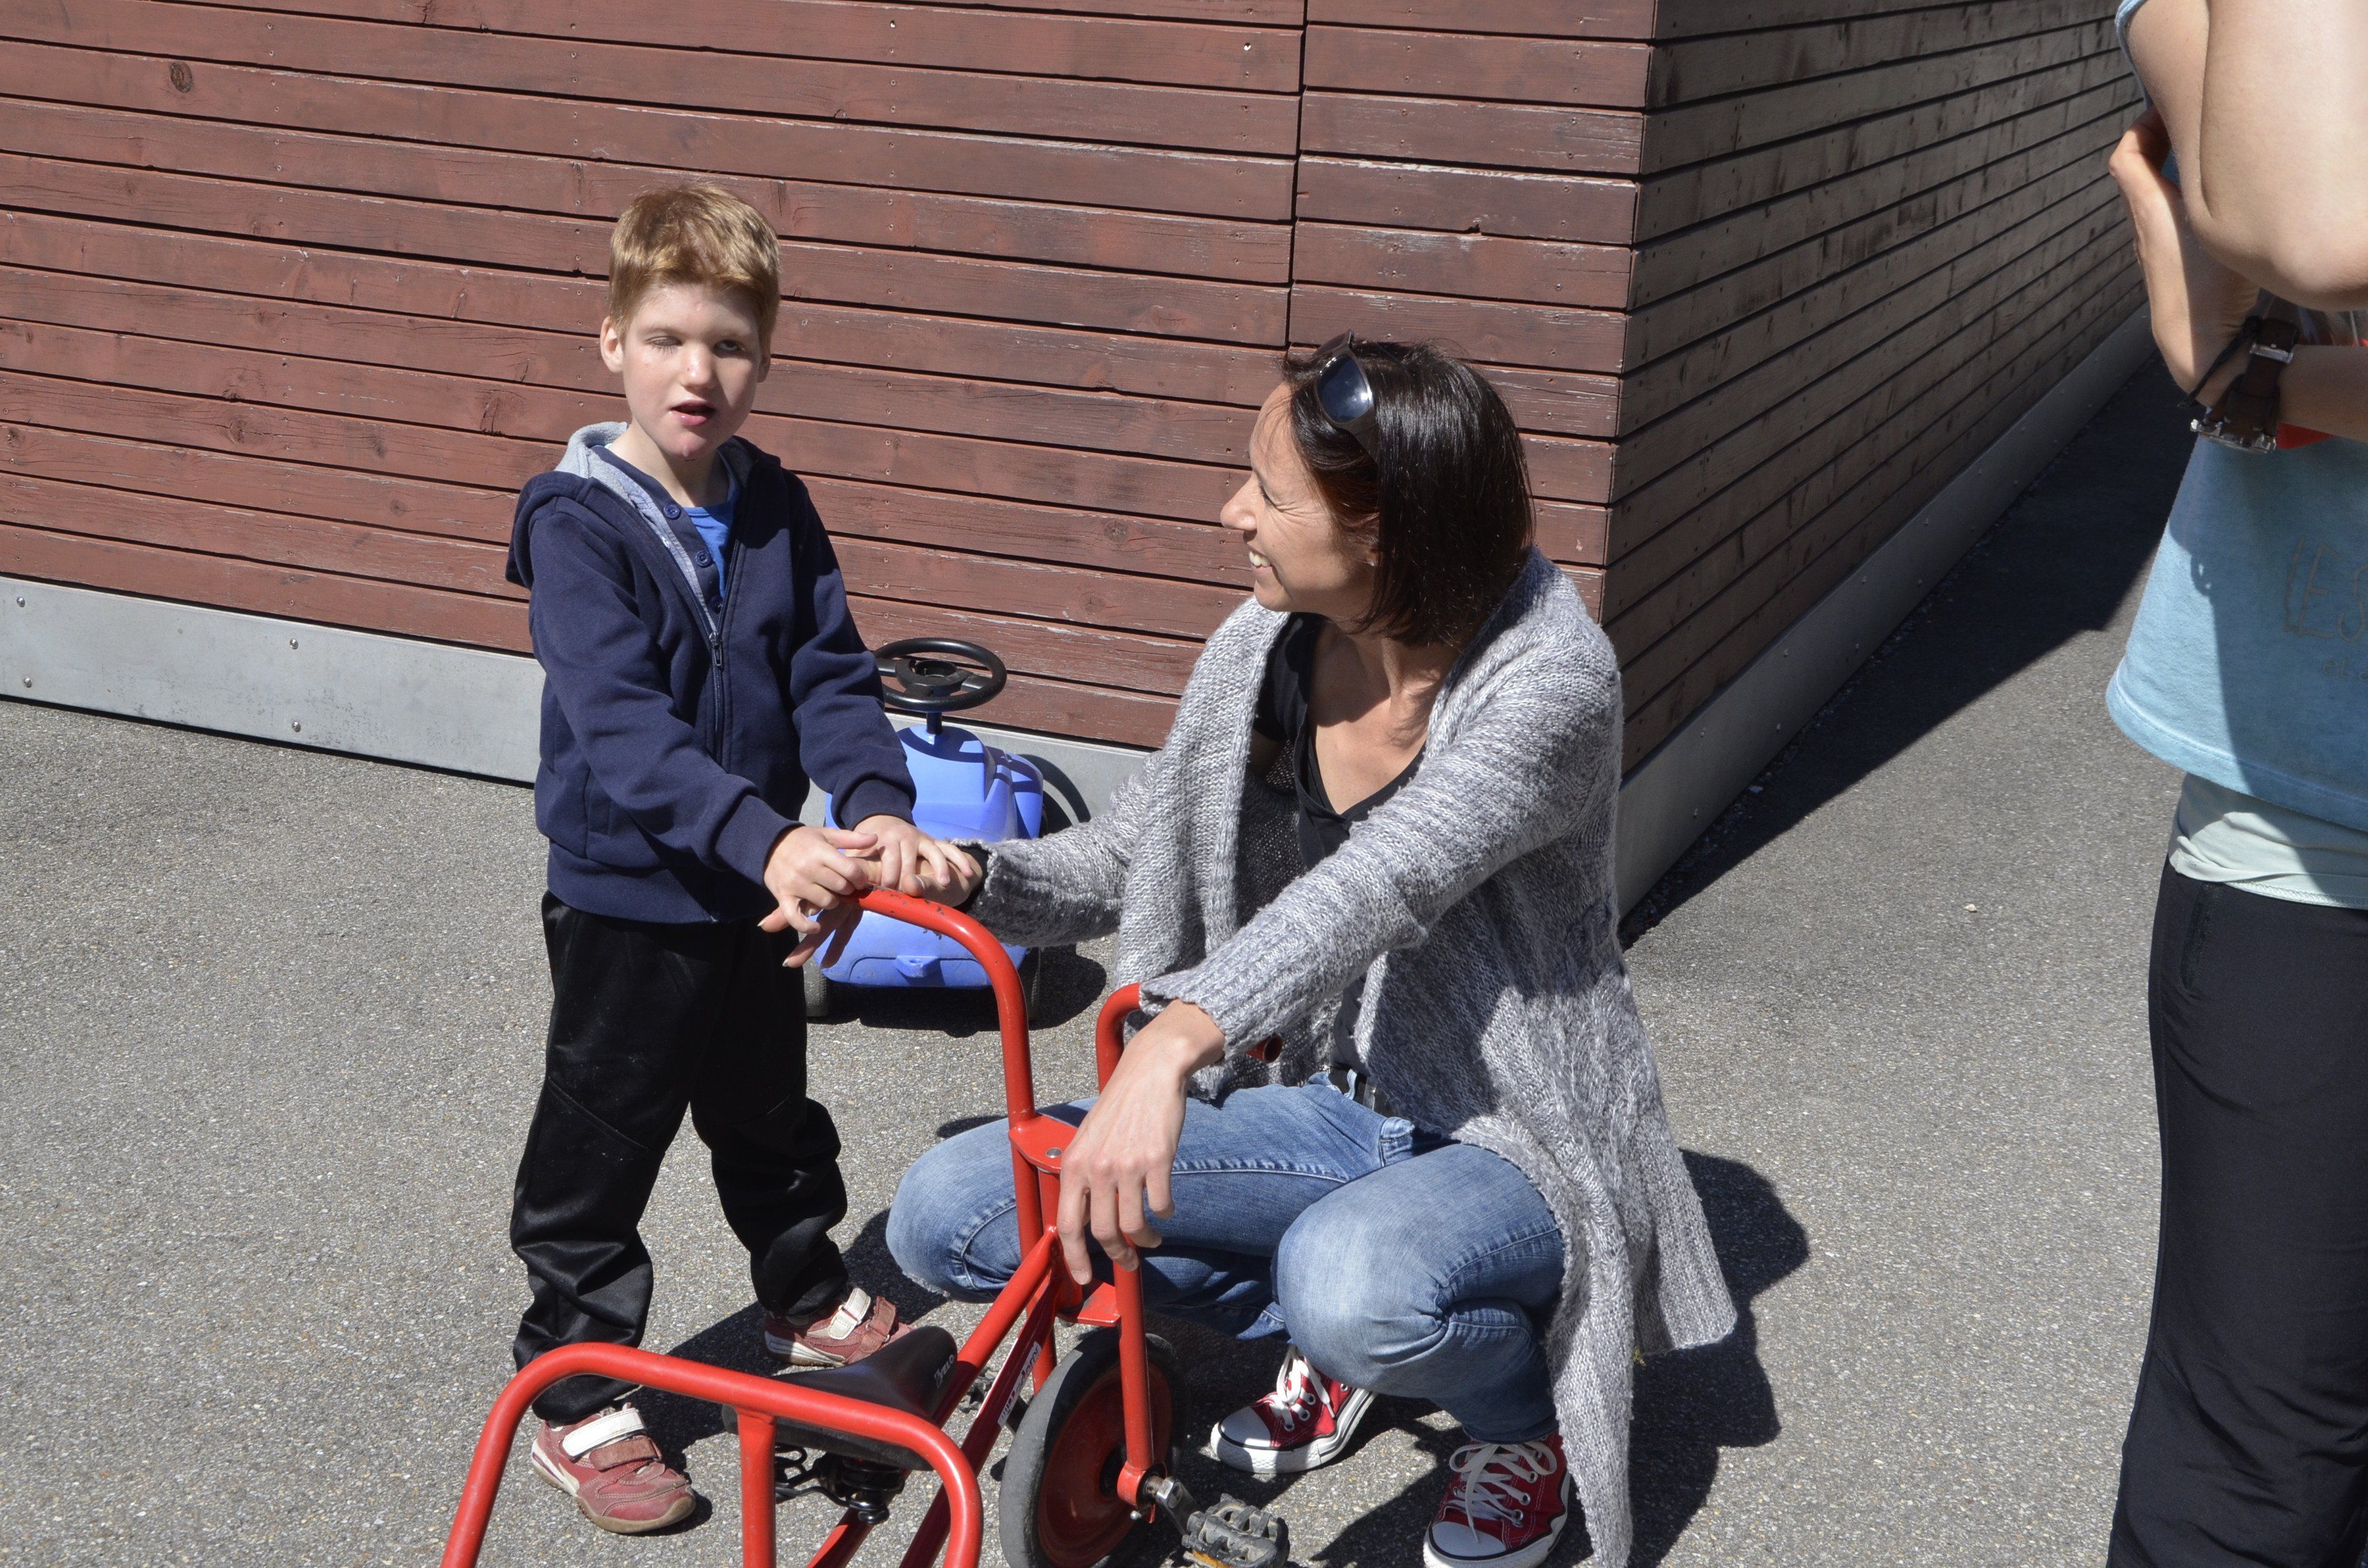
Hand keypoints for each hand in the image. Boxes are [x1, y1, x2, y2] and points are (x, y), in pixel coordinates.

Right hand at [757, 824, 877, 967]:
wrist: (769, 844)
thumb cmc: (803, 840)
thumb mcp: (827, 835)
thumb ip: (852, 838)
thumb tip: (875, 838)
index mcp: (821, 852)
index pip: (850, 870)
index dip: (860, 878)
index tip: (859, 880)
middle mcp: (808, 868)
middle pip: (841, 887)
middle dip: (847, 888)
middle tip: (843, 886)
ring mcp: (795, 884)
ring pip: (826, 902)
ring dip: (832, 902)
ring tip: (828, 894)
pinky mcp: (783, 897)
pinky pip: (796, 918)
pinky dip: (807, 926)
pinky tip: (816, 926)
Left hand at [854, 815, 979, 900]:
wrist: (883, 821)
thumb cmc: (869, 849)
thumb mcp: (858, 854)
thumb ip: (855, 868)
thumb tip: (846, 884)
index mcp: (884, 840)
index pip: (889, 859)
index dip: (890, 878)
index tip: (889, 893)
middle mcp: (904, 836)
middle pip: (911, 860)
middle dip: (911, 879)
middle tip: (911, 896)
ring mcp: (922, 838)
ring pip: (933, 852)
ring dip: (939, 868)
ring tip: (944, 884)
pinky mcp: (935, 841)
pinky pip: (950, 849)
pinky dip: (959, 860)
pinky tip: (968, 874)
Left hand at [1054, 1002, 1225, 1285]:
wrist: (1150, 1073)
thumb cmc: (1120, 1108)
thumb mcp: (1088, 1140)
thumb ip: (1084, 1178)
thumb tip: (1087, 1222)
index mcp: (1074, 1165)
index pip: (1068, 1225)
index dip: (1076, 1258)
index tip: (1085, 1278)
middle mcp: (1097, 1168)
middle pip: (1104, 1233)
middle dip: (1118, 1256)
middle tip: (1128, 1262)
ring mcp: (1127, 1165)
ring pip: (1134, 1226)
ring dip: (1145, 1240)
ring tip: (1151, 1238)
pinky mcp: (1156, 1160)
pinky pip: (1161, 1205)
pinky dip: (1165, 1214)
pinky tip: (1165, 1207)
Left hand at [2110, 109, 2262, 401]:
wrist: (2200, 344)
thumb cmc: (2208, 288)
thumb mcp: (2215, 227)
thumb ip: (2213, 187)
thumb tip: (2223, 149)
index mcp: (2149, 211)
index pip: (2125, 157)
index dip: (2139, 129)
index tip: (2162, 112)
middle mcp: (2145, 227)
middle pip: (2136, 172)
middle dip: (2156, 142)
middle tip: (2184, 124)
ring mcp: (2154, 248)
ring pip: (2150, 196)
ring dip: (2168, 170)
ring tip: (2200, 153)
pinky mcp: (2169, 265)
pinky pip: (2165, 218)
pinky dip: (2178, 198)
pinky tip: (2210, 199)